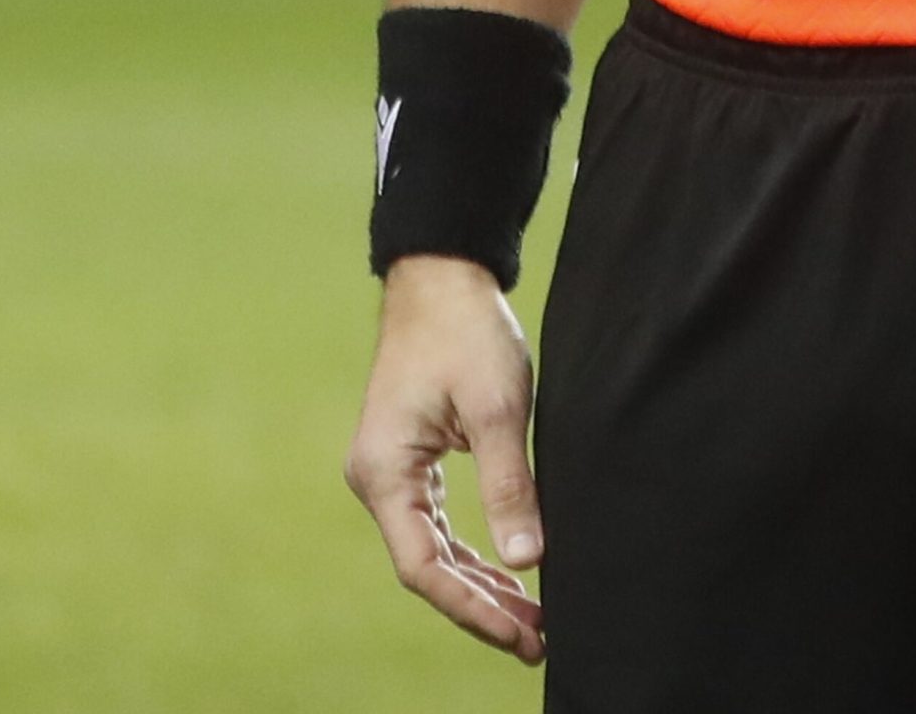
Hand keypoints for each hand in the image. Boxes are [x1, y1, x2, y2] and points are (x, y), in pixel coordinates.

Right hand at [345, 256, 546, 663]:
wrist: (442, 276)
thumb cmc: (466, 331)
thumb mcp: (497, 407)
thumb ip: (510, 485)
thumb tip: (529, 561)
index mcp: (385, 473)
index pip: (424, 566)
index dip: (473, 607)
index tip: (521, 632)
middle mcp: (378, 479)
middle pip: (429, 566)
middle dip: (482, 606)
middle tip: (538, 640)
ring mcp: (392, 470)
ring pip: (434, 548)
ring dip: (480, 583)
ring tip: (531, 619)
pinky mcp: (411, 458)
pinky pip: (437, 522)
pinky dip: (472, 549)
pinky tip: (508, 572)